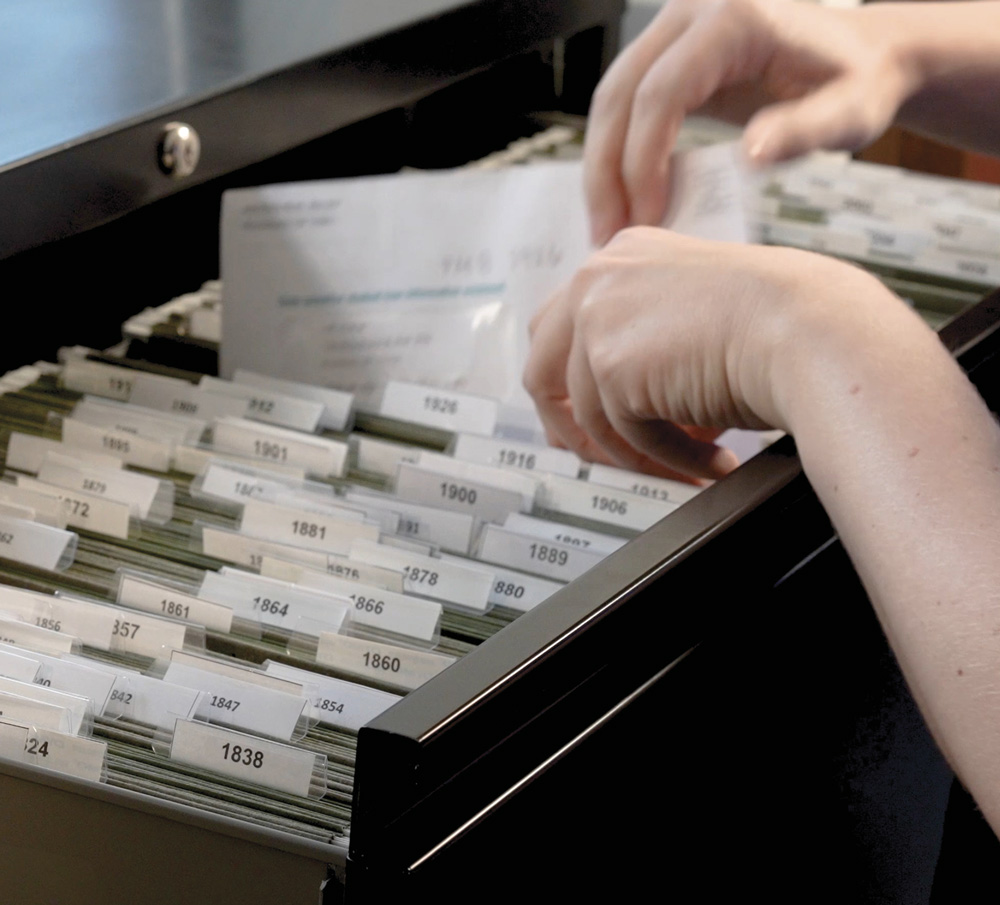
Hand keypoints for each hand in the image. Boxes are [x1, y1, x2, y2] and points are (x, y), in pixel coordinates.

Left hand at [522, 226, 888, 480]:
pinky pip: (625, 435)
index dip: (565, 381)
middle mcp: (598, 279)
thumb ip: (644, 349)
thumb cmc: (776, 322)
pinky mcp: (609, 366)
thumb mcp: (692, 320)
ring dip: (635, 452)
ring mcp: (597, 319)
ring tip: (684, 467)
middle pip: (540, 367)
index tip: (581, 419)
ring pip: (587, 415)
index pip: (560, 324)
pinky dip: (667, 457)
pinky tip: (708, 460)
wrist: (809, 328)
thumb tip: (619, 420)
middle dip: (566, 423)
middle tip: (601, 457)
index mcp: (621, 258)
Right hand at [585, 0, 913, 243]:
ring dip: (601, 169)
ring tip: (610, 227)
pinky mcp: (667, 54)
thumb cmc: (858, 80)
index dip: (644, 161)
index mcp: (733, 17)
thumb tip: (748, 158)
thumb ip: (804, 131)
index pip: (660, 91)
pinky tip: (623, 199)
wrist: (863, 53)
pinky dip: (616, 155)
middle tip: (609, 236)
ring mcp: (673, 29)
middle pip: (618, 94)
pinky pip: (624, 104)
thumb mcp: (850, 111)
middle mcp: (691, 11)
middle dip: (607, 173)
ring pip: (610, 100)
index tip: (648, 220)